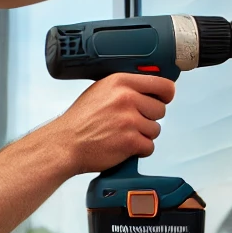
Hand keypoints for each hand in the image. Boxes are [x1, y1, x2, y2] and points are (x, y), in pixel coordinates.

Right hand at [49, 73, 175, 176]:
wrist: (65, 144)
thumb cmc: (80, 120)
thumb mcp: (100, 90)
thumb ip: (124, 87)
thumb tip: (148, 89)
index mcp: (120, 81)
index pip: (162, 84)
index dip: (166, 94)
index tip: (164, 99)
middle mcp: (126, 98)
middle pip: (161, 109)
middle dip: (149, 118)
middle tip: (131, 122)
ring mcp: (129, 120)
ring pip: (156, 129)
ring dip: (143, 135)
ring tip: (123, 134)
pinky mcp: (130, 141)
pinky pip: (149, 146)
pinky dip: (139, 150)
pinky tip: (124, 146)